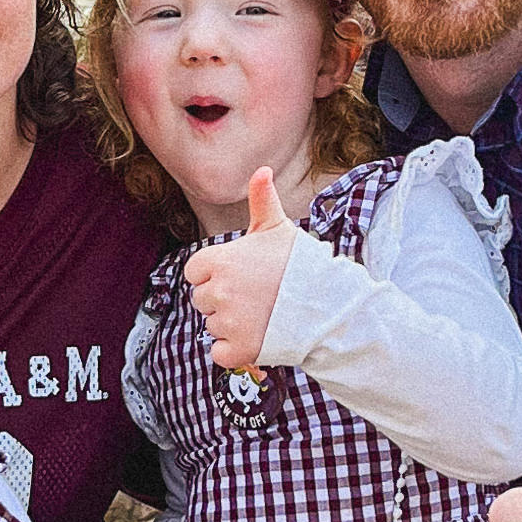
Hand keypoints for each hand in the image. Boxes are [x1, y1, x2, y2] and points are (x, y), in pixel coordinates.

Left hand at [183, 165, 300, 371]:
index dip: (214, 273)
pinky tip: (258, 335)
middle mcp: (217, 291)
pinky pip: (220, 352)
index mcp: (218, 261)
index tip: (240, 275)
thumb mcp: (278, 228)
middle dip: (223, 300)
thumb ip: (262, 199)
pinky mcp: (238, 350)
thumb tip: (262, 169)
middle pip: (201, 300)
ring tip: (262, 314)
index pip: (193, 272)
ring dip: (231, 324)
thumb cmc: (300, 263)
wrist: (328, 304)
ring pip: (212, 326)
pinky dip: (234, 350)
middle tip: (255, 295)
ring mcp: (227, 322)